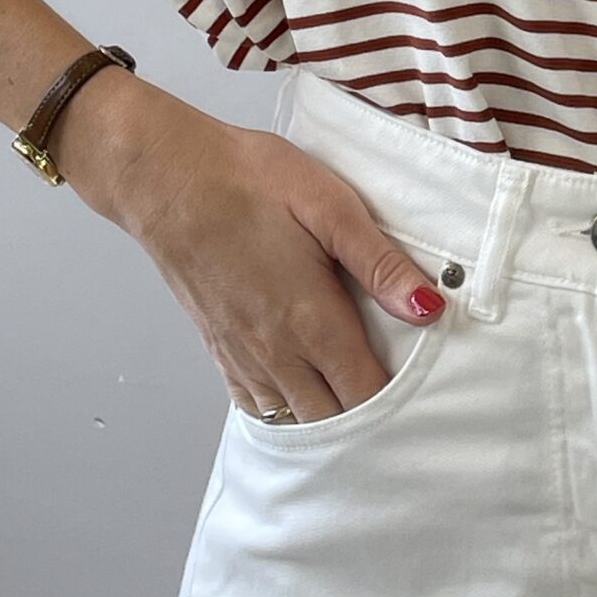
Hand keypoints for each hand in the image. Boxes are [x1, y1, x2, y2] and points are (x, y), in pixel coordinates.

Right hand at [101, 94, 448, 425]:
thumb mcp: (329, 205)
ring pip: (292, 417)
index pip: (365, 394)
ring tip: (356, 390)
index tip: (426, 382)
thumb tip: (429, 307)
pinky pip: (255, 404)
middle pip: (331, 418)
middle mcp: (275, 352)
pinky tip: (300, 388)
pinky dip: (283, 408)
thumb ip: (380, 262)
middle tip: (399, 389)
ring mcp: (242, 355)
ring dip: (326, 415)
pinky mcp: (218, 347)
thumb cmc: (248, 181)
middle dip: (366, 413)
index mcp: (310, 320)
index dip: (400, 398)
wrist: (168, 179)